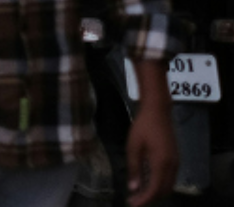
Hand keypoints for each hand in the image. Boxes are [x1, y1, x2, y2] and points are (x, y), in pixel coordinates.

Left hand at [125, 86, 177, 206]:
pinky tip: (147, 182)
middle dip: (150, 198)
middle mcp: (172, 166)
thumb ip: (134, 168)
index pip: (155, 189)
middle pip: (164, 190)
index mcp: (161, 164)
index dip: (144, 199)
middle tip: (134, 200)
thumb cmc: (143, 127)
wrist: (158, 112)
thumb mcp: (133, 147)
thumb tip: (133, 188)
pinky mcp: (175, 158)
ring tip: (139, 193)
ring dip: (155, 192)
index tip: (132, 204)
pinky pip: (169, 177)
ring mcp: (175, 162)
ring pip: (168, 185)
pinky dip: (159, 184)